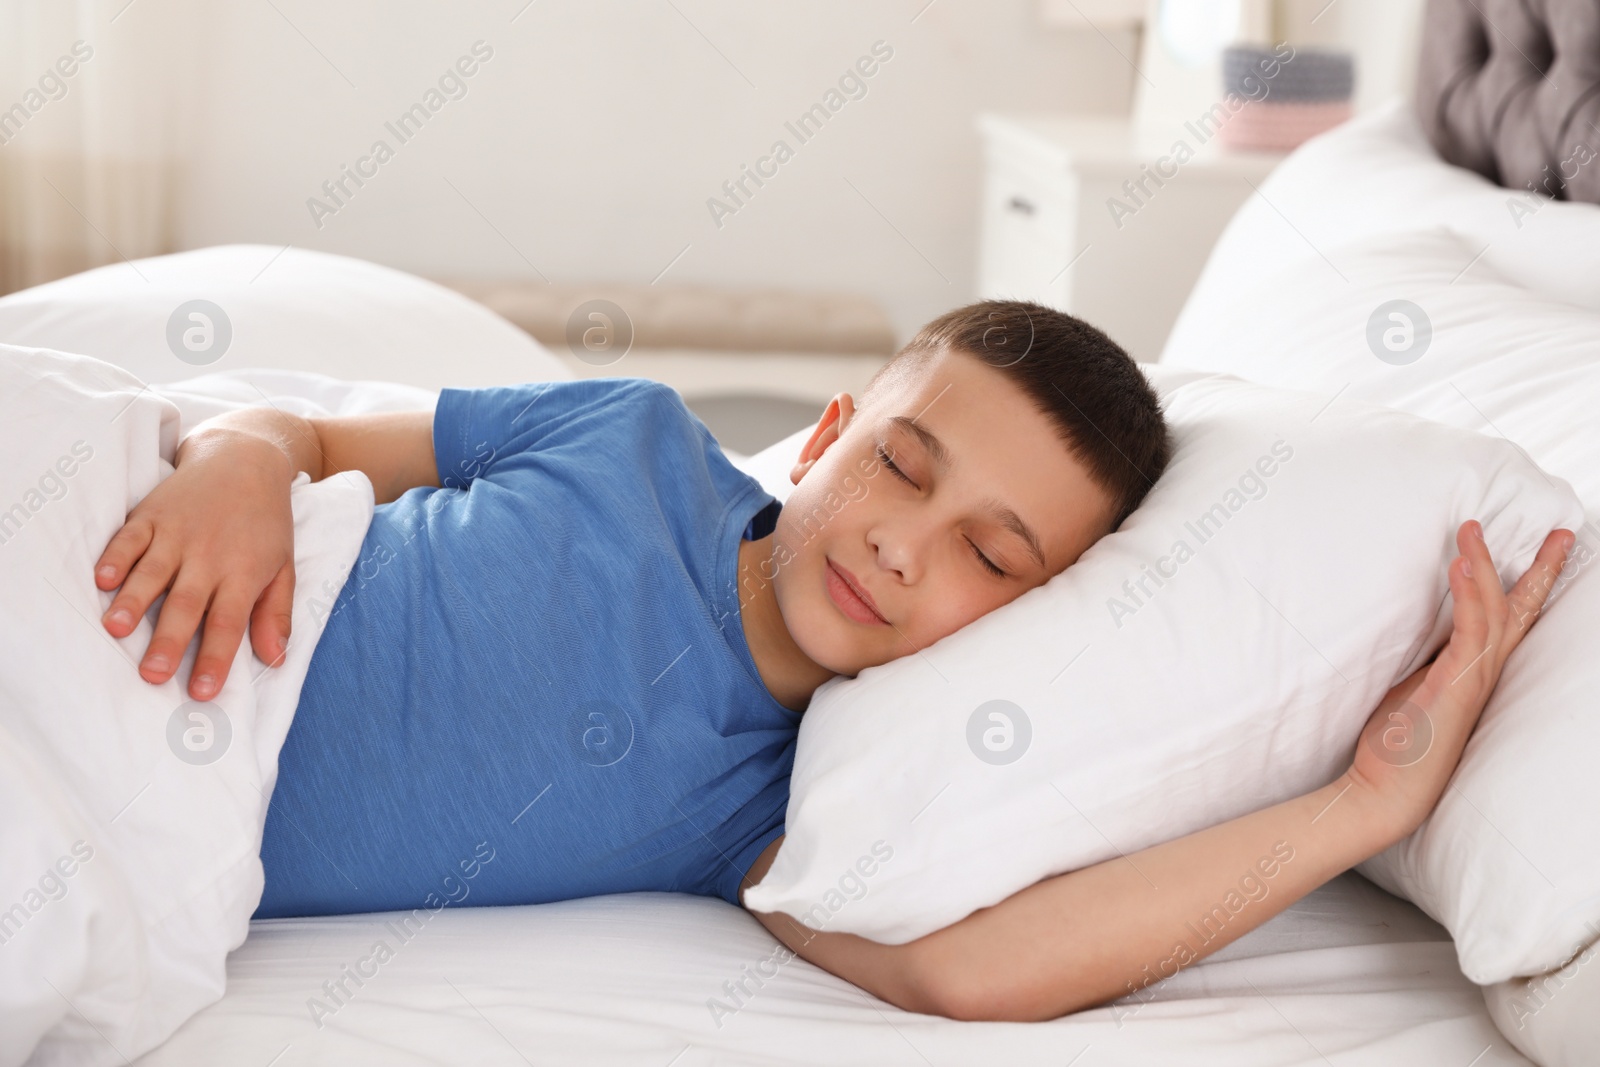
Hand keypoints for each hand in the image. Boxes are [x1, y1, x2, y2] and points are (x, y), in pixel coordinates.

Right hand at [95, 429, 297, 699]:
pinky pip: (130, 537)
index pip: (229, 623)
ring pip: (152, 572)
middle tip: (151, 674)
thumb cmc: (266, 523)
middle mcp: (209, 556)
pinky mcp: (153, 514)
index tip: (200, 692)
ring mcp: (178, 534)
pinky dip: (115, 557)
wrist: (246, 459)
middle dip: (169, 641)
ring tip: (115, 630)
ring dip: (134, 601)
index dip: (215, 658)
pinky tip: (101, 580)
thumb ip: (276, 614)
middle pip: (187, 604)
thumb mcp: (283, 567)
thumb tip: (275, 660)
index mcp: (244, 574)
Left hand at [1349, 520, 1573, 838]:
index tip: (1547, 550)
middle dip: (1541, 571)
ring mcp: (1473, 681)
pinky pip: (1469, 633)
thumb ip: (1428, 659)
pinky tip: (1461, 567)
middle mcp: (1484, 675)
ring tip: (1471, 530)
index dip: (1529, 585)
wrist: (1386, 791)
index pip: (1512, 621)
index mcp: (1477, 672)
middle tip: (1562, 532)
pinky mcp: (1455, 687)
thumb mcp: (1413, 687)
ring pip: (1492, 613)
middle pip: (1521, 612)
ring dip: (1483, 567)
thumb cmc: (1398, 744)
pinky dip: (1467, 597)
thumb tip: (1421, 628)